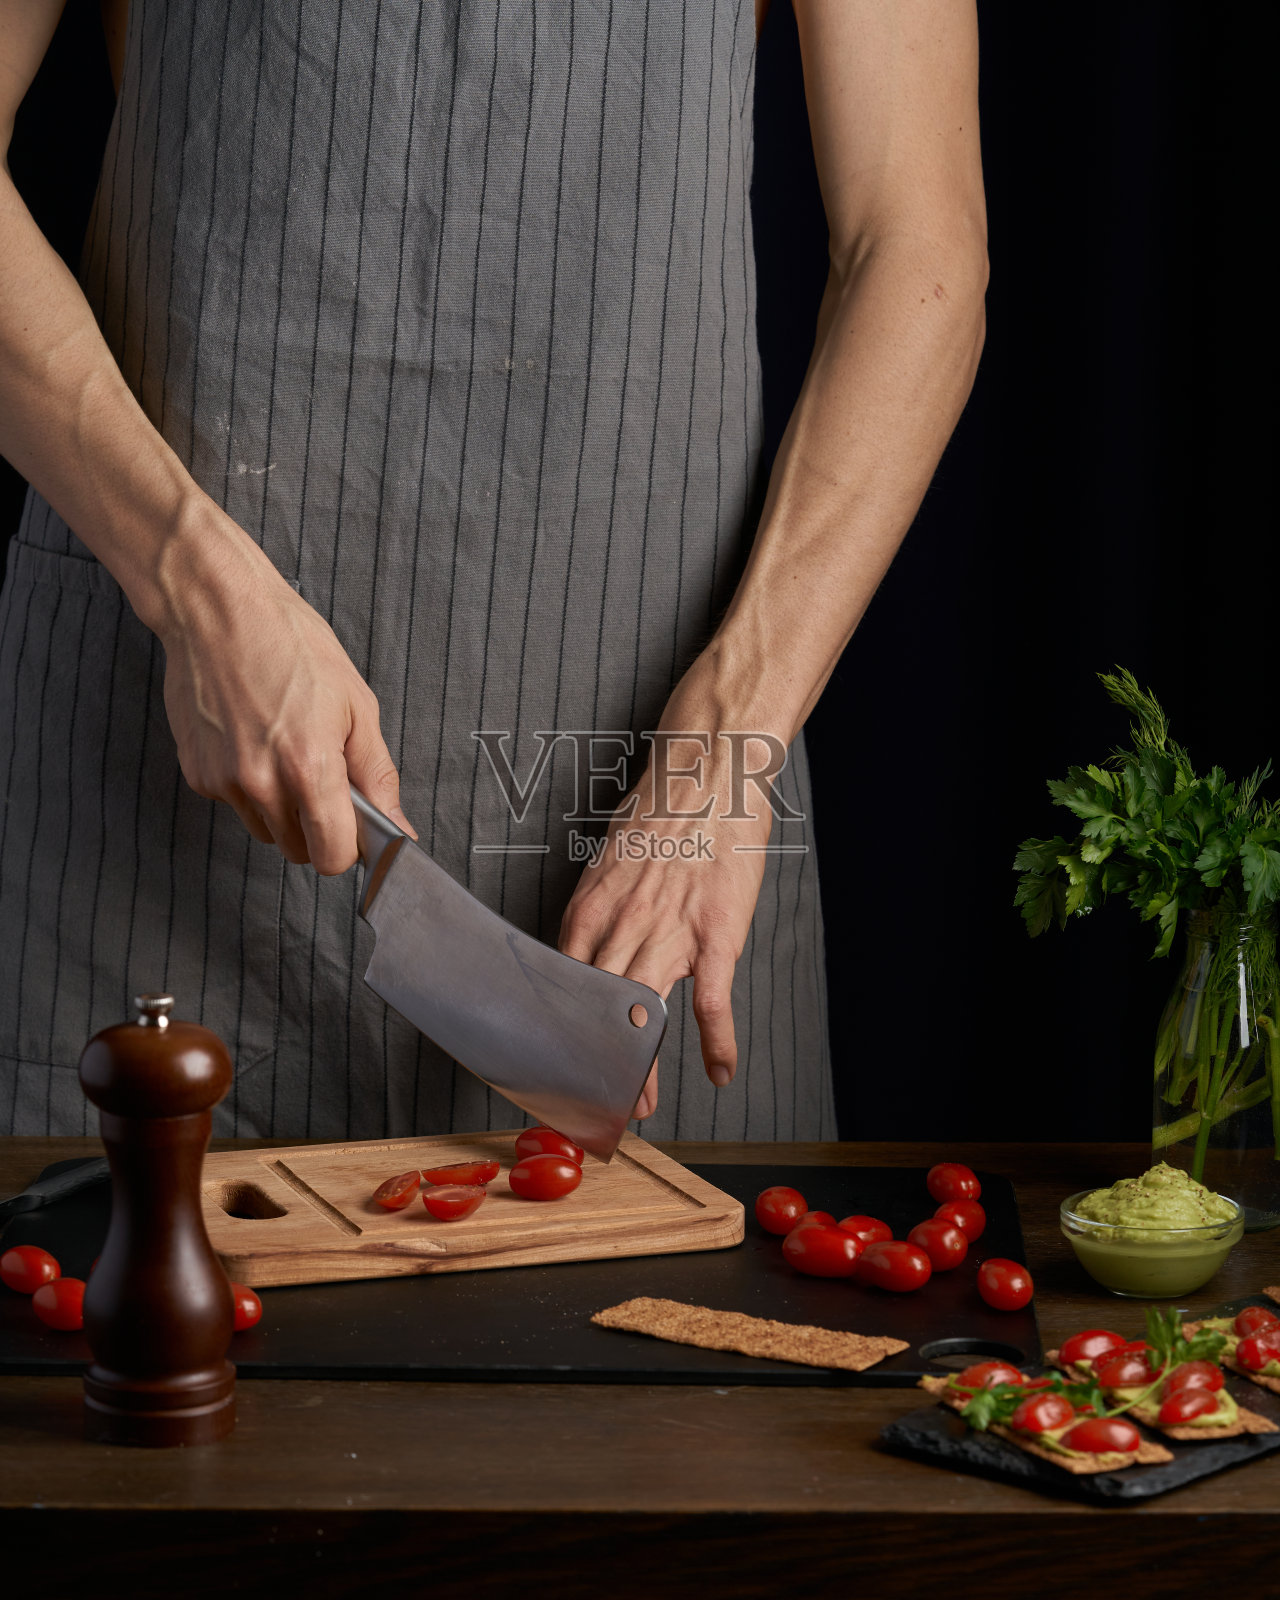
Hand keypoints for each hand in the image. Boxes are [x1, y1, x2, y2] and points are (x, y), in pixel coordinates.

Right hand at [157, 537, 414, 871]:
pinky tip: (254, 739)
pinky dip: (250, 786)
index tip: (354, 828)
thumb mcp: (356, 704)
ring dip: (282, 809)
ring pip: (265, 830)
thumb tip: (397, 827)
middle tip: (322, 777)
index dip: (348, 848)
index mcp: (309, 767)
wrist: (217, 610)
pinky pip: (235, 803)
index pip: (332, 857)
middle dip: (317, 828)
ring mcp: (224, 781)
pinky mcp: (198, 774)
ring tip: (285, 750)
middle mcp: (261, 783)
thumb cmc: (290, 644)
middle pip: (298, 850)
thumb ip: (377, 775)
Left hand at [557, 731, 773, 1119]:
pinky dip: (717, 1043)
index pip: (561, 988)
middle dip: (592, 1067)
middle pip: (595, 1014)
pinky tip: (719, 1070)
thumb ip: (598, 911)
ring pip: (642, 1019)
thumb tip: (585, 947)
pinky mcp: (715, 934)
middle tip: (593, 1102)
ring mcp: (668, 933)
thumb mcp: (609, 863)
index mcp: (589, 910)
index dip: (556, 1035)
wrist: (708, 774)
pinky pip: (711, 1002)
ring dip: (640, 1068)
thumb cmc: (660, 813)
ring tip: (641, 1102)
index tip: (554, 1066)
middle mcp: (620, 927)